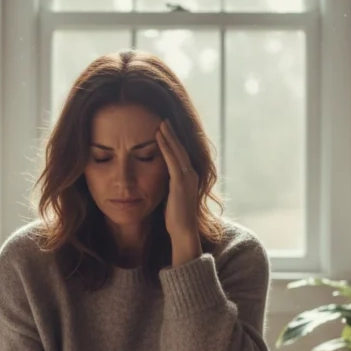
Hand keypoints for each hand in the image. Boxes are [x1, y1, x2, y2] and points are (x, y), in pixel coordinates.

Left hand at [156, 119, 200, 245]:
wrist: (183, 231)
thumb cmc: (175, 218)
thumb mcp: (171, 197)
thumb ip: (169, 186)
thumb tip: (160, 180)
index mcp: (190, 178)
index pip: (181, 155)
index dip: (174, 142)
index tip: (165, 130)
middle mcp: (191, 175)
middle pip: (181, 149)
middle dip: (172, 134)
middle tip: (164, 120)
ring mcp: (187, 178)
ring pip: (177, 151)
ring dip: (169, 136)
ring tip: (161, 123)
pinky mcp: (180, 182)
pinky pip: (172, 160)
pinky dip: (166, 147)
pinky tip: (159, 137)